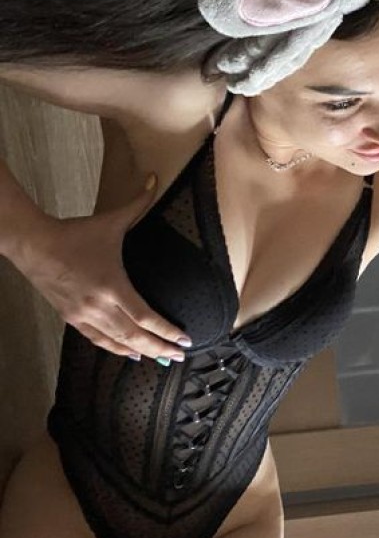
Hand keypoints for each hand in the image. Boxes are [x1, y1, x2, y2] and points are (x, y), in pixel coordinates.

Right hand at [14, 175, 192, 360]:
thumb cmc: (74, 233)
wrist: (34, 244)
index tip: (184, 340)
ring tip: (160, 359)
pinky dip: (115, 348)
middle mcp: (99, 306)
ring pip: (116, 342)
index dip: (166, 331)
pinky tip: (129, 354)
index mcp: (112, 286)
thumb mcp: (110, 221)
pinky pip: (98, 340)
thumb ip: (138, 203)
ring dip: (140, 352)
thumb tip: (155, 179)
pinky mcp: (72, 318)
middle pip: (134, 336)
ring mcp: (84, 315)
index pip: (145, 317)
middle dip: (159, 348)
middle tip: (179, 356)